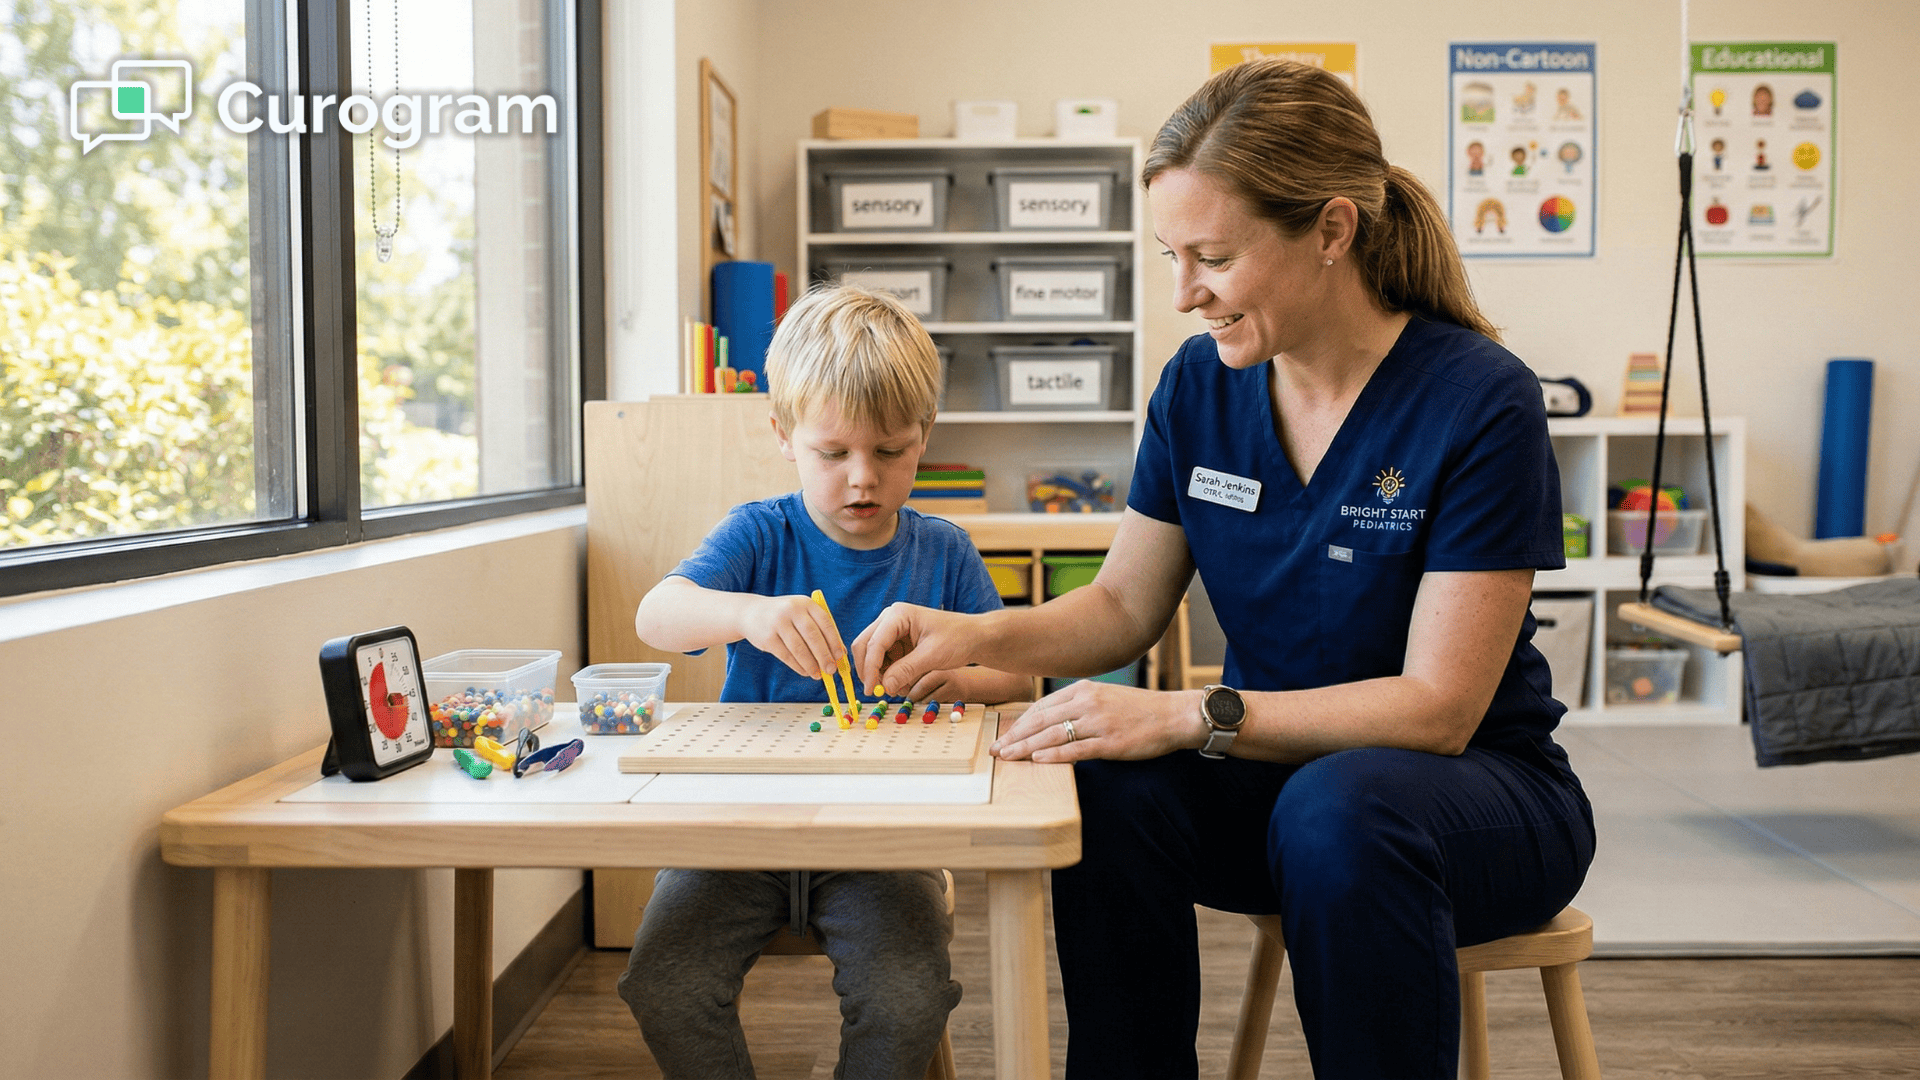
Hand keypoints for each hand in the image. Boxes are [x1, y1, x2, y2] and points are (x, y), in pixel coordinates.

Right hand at [739, 594, 845, 680]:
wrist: (751, 613)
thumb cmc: (785, 617)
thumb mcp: (802, 615)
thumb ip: (820, 630)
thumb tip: (840, 653)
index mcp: (805, 603)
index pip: (825, 623)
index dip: (834, 641)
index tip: (839, 657)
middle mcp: (792, 610)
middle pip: (813, 636)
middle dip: (824, 656)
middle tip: (831, 670)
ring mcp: (778, 623)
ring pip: (799, 648)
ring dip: (811, 664)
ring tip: (818, 675)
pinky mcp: (767, 638)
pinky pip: (786, 656)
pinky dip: (798, 666)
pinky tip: (805, 672)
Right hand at [851, 602, 986, 694]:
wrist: (974, 637)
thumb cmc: (958, 638)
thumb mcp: (932, 656)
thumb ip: (906, 670)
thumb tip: (885, 687)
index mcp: (898, 614)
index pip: (874, 643)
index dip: (869, 668)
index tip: (871, 690)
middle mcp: (891, 620)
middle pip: (865, 646)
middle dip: (870, 671)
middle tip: (877, 692)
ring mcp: (892, 631)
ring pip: (873, 657)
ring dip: (882, 675)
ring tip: (900, 689)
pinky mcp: (897, 644)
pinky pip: (885, 662)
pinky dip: (890, 675)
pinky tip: (904, 684)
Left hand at [991, 682, 1204, 763]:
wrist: (1173, 715)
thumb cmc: (1139, 709)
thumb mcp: (1105, 697)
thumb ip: (1078, 706)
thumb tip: (1050, 721)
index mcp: (1083, 690)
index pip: (1042, 707)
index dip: (1019, 722)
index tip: (1003, 735)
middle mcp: (1088, 703)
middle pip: (1041, 720)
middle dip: (1015, 736)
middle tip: (996, 749)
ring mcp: (1099, 722)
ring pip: (1053, 734)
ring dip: (1026, 747)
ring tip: (1008, 757)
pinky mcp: (1111, 742)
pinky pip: (1077, 748)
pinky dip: (1055, 755)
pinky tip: (1038, 760)